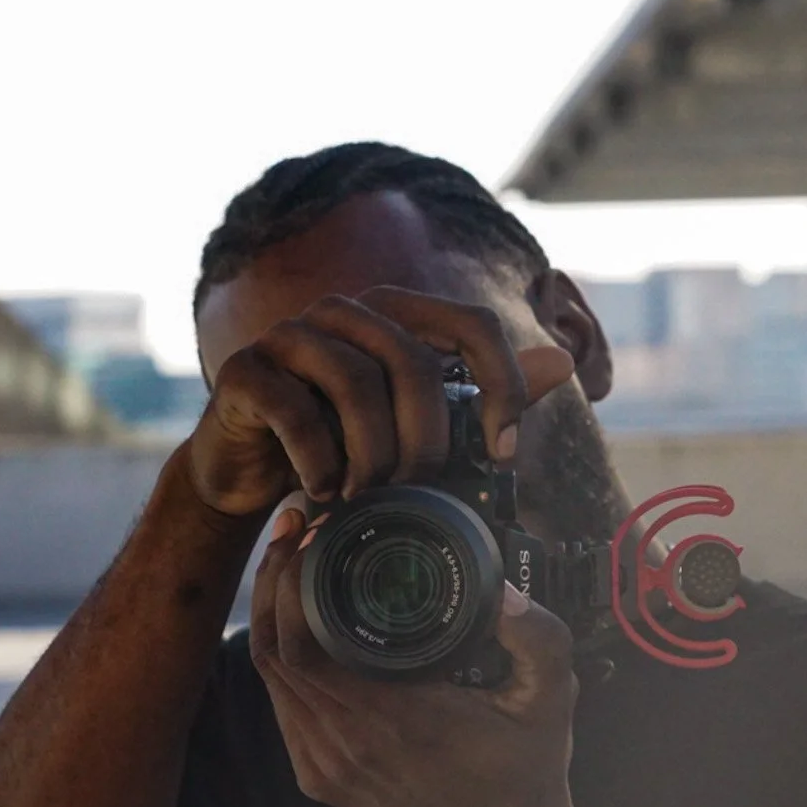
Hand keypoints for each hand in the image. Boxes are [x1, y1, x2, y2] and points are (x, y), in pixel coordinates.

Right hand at [186, 288, 573, 517]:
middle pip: (414, 362)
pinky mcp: (243, 371)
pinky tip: (323, 491)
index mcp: (394, 316)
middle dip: (427, 439)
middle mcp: (343, 312)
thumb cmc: (339, 442)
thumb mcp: (414, 423)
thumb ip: (484, 392)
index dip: (501, 385)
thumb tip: (562, 362)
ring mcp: (288, 335)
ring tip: (366, 494)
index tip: (502, 453)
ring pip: (355, 383)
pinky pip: (295, 412)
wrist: (247, 470)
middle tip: (417, 487)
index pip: (474, 324)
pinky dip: (318, 462)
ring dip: (371, 455)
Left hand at [248, 507, 580, 806]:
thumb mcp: (552, 700)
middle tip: (294, 531)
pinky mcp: (317, 778)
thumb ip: (540, 640)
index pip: (305, 644)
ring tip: (292, 563)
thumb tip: (502, 591)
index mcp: (395, 719)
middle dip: (273, 583)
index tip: (311, 534)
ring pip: (269, 678)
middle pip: (272, 650)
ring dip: (271, 617)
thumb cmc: (525, 770)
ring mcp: (325, 765)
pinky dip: (281, 658)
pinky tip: (300, 623)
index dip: (291, 584)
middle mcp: (346, 744)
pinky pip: (281, 705)